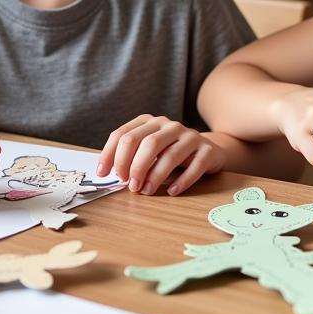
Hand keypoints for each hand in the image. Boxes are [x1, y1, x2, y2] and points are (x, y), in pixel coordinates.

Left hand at [97, 115, 226, 195]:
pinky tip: (171, 191)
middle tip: (129, 185)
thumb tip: (108, 173)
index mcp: (150, 122)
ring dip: (155, 176)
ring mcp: (190, 136)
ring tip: (146, 191)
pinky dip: (181, 181)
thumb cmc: (170, 152)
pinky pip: (194, 166)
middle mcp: (169, 125)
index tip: (104, 174)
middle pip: (148, 143)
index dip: (112, 155)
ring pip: (170, 155)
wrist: (207, 150)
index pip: (124, 135)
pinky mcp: (207, 150)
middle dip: (134, 166)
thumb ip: (130, 156)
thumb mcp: (148, 149)